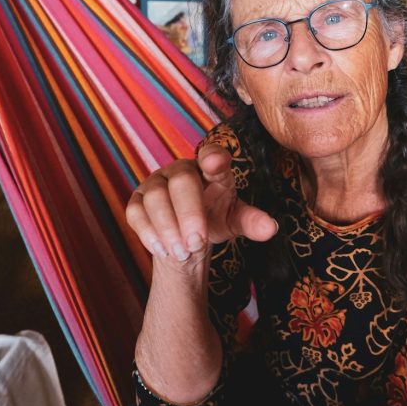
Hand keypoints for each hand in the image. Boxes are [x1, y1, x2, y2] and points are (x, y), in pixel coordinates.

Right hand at [126, 144, 277, 262]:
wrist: (187, 237)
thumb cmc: (215, 218)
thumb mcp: (235, 221)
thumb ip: (251, 222)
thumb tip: (270, 228)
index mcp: (209, 168)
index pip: (211, 154)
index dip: (213, 156)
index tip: (215, 163)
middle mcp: (180, 170)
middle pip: (181, 181)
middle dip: (189, 213)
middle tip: (198, 242)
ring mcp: (155, 183)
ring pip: (155, 198)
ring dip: (169, 228)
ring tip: (183, 251)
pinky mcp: (136, 201)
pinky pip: (136, 212)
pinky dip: (149, 233)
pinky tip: (163, 249)